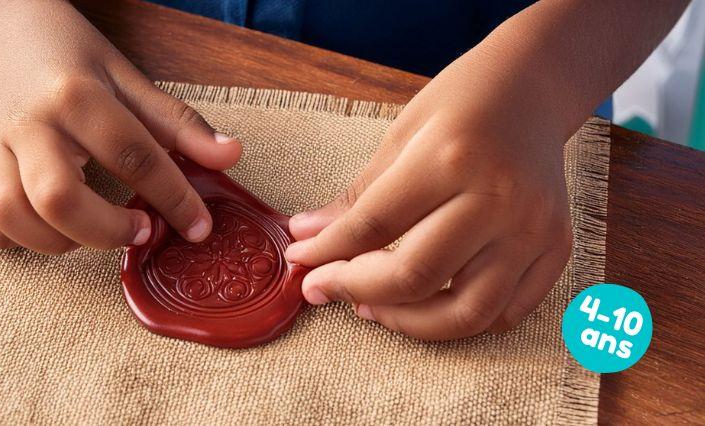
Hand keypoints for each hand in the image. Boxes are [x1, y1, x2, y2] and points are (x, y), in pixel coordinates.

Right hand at [0, 0, 240, 253]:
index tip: (199, 228)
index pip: (132, 155)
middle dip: (106, 231)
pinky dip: (8, 236)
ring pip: (10, 214)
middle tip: (141, 231)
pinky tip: (43, 227)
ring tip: (93, 231)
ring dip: (58, 240)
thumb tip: (231, 156)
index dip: (174, 198)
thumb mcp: (133, 81)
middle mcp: (28, 123)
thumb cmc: (76, 59)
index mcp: (76, 96)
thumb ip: (180, 124)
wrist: (12, 31)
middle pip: (57, 198)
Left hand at [285, 65, 572, 339]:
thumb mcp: (400, 136)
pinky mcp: (557, 247)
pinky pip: (507, 313)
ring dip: (409, 323)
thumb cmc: (461, 104)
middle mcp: (498, 198)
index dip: (328, 253)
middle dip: (357, 291)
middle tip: (327, 288)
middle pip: (416, 276)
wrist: (533, 88)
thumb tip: (307, 237)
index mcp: (450, 158)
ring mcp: (533, 228)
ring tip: (374, 306)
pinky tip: (428, 306)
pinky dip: (462, 321)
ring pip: (466, 312)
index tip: (301, 264)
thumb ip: (358, 196)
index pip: (374, 226)